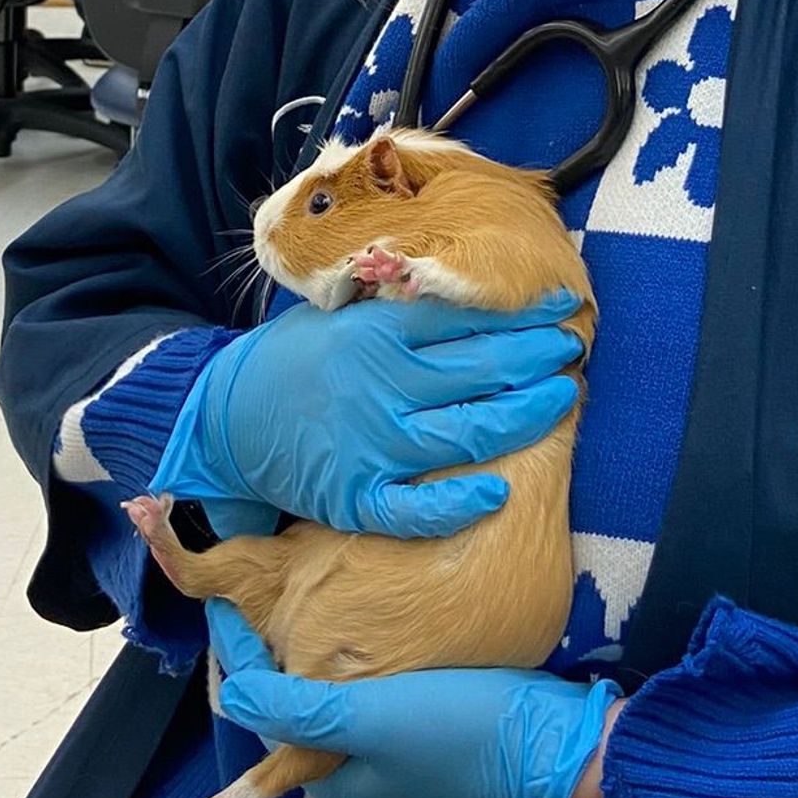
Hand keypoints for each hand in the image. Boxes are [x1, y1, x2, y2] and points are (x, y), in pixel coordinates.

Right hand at [151, 293, 582, 537]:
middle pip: (478, 369)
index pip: (462, 315)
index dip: (519, 310)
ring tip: (564, 396)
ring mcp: (370, 445)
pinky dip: (459, 503)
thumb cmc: (294, 360)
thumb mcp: (341, 315)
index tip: (560, 303)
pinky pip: (417, 508)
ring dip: (524, 415)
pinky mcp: (357, 496)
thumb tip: (469, 288)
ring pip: (466, 434)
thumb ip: (398, 307)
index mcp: (375, 333)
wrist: (225, 420)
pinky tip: (501, 491)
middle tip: (572, 345)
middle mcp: (380, 385)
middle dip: (535, 355)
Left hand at [205, 602, 615, 797]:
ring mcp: (390, 746)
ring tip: (298, 591)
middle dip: (276, 648)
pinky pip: (371, 681)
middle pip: (295, 698)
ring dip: (314, 646)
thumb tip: (233, 692)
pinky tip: (357, 614)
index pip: (263, 708)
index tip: (228, 600)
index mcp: (331, 777)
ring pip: (332, 687)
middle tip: (262, 589)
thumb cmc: (457, 730)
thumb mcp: (370, 716)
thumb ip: (297, 708)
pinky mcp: (422, 722)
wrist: (549, 743)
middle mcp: (354, 767)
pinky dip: (354, 650)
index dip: (241, 652)